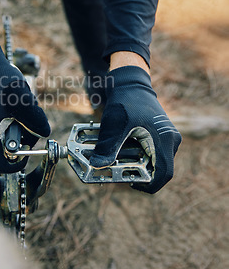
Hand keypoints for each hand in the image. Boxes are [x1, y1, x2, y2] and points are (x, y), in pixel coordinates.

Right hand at [0, 45, 50, 172]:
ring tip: (24, 103)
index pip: (1, 165)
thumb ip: (33, 118)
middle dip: (26, 137)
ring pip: (14, 135)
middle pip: (11, 149)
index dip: (18, 165)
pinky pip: (12, 124)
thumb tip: (44, 134)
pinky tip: (19, 100)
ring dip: (25, 124)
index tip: (30, 153)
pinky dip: (20, 116)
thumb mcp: (20, 97)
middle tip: (30, 119)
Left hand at [89, 66, 181, 193]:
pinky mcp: (158, 136)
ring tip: (117, 163)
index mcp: (165, 140)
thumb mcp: (114, 124)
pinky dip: (135, 156)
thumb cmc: (125, 101)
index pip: (164, 174)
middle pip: (158, 169)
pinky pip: (150, 152)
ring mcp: (165, 138)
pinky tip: (119, 152)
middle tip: (118, 174)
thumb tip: (98, 165)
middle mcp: (170, 141)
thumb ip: (108, 146)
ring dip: (136, 165)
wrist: (130, 83)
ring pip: (153, 161)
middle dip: (138, 175)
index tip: (131, 185)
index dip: (149, 185)